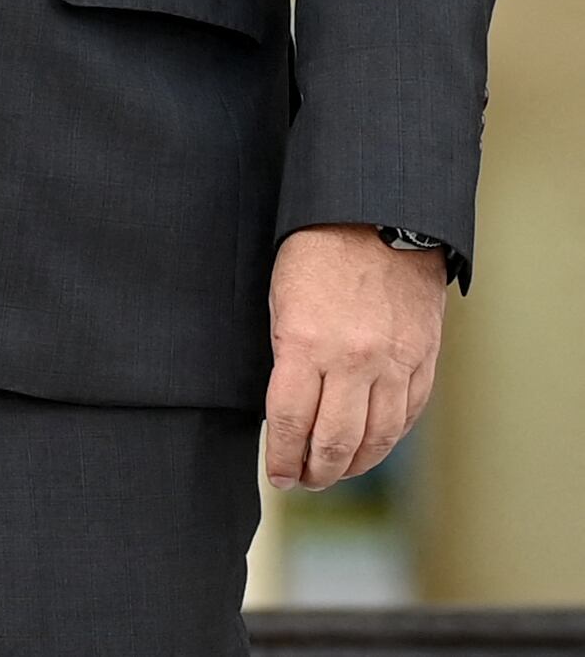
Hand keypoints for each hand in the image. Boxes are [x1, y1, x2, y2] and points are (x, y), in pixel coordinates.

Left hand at [266, 223, 447, 490]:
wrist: (377, 219)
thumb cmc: (315, 253)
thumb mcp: (280, 301)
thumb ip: (286, 356)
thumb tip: (285, 409)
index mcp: (305, 345)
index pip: (289, 422)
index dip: (282, 457)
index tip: (277, 475)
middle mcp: (352, 361)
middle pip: (334, 440)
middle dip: (315, 470)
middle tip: (303, 481)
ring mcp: (393, 363)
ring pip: (377, 437)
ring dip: (353, 464)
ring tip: (335, 473)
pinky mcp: (423, 359)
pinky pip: (407, 414)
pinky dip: (388, 438)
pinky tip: (371, 447)